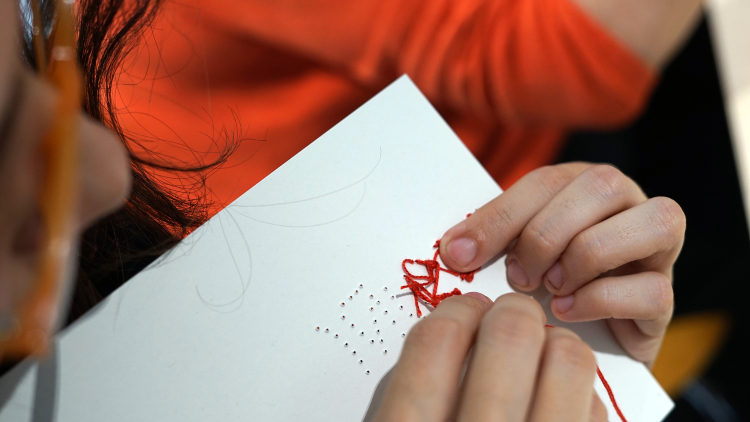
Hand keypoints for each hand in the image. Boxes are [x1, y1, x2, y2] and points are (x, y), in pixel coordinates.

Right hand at [372, 293, 605, 420]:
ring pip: (567, 358)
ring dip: (552, 341)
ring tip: (538, 350)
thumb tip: (446, 330)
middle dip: (507, 311)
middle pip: (511, 336)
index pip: (438, 341)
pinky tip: (554, 396)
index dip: (452, 312)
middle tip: (504, 313)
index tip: (460, 309)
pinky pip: (594, 404)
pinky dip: (576, 388)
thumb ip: (408, 389)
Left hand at [439, 163, 684, 365]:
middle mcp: (629, 205)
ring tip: (550, 287)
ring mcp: (658, 250)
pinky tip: (566, 311)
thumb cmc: (544, 283)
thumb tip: (456, 249)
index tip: (459, 253)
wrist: (580, 337)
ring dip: (585, 256)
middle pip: (601, 186)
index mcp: (585, 184)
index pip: (546, 181)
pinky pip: (653, 289)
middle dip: (546, 233)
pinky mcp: (666, 298)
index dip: (500, 216)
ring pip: (652, 222)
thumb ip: (494, 240)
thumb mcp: (514, 251)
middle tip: (518, 275)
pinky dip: (599, 300)